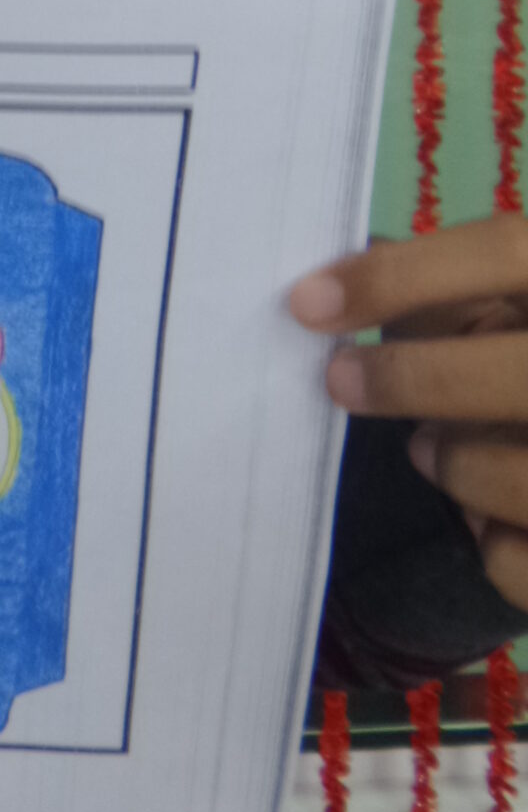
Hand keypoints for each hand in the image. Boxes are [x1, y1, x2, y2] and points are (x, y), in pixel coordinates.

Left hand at [289, 216, 527, 608]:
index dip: (400, 275)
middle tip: (344, 382)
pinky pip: (523, 560)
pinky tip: (488, 521)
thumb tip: (333, 294)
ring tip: (430, 451)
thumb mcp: (518, 309)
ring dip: (456, 465)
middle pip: (518, 370)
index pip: (506, 251)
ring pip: (522, 474)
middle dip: (412, 378)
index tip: (305, 304)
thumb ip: (455, 296)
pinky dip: (496, 548)